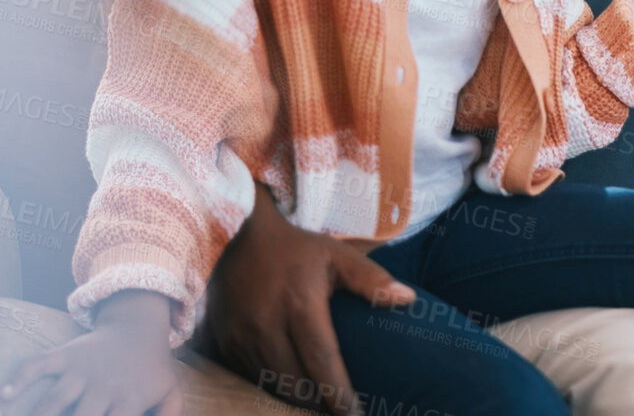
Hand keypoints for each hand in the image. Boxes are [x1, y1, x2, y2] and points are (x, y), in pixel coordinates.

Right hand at [1, 291, 182, 415]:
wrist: (139, 326)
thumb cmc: (152, 369)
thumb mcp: (169, 393)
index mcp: (128, 400)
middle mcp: (102, 386)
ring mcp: (81, 369)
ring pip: (55, 398)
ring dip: (40, 414)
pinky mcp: (65, 355)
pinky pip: (38, 364)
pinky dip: (19, 378)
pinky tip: (4, 394)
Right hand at [201, 187, 415, 414]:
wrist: (239, 235)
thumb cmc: (298, 250)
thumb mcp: (337, 256)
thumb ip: (372, 280)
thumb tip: (408, 299)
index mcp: (300, 304)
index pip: (322, 360)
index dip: (338, 393)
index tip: (355, 413)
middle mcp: (266, 324)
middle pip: (295, 381)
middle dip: (318, 402)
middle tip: (339, 410)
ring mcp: (241, 335)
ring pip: (271, 383)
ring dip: (295, 396)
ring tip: (318, 402)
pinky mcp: (224, 340)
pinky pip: (250, 375)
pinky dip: (272, 384)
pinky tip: (291, 385)